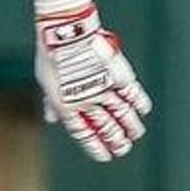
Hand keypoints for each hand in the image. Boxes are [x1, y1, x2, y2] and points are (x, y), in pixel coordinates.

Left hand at [34, 4, 151, 160]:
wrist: (66, 34)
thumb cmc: (51, 56)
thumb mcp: (46, 81)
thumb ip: (52, 103)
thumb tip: (52, 118)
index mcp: (67, 107)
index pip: (84, 134)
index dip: (95, 147)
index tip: (105, 156)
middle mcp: (88, 102)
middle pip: (106, 129)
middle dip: (116, 141)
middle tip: (123, 149)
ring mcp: (105, 90)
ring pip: (123, 115)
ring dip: (131, 127)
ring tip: (135, 134)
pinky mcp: (118, 77)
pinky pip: (133, 94)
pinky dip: (140, 103)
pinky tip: (143, 110)